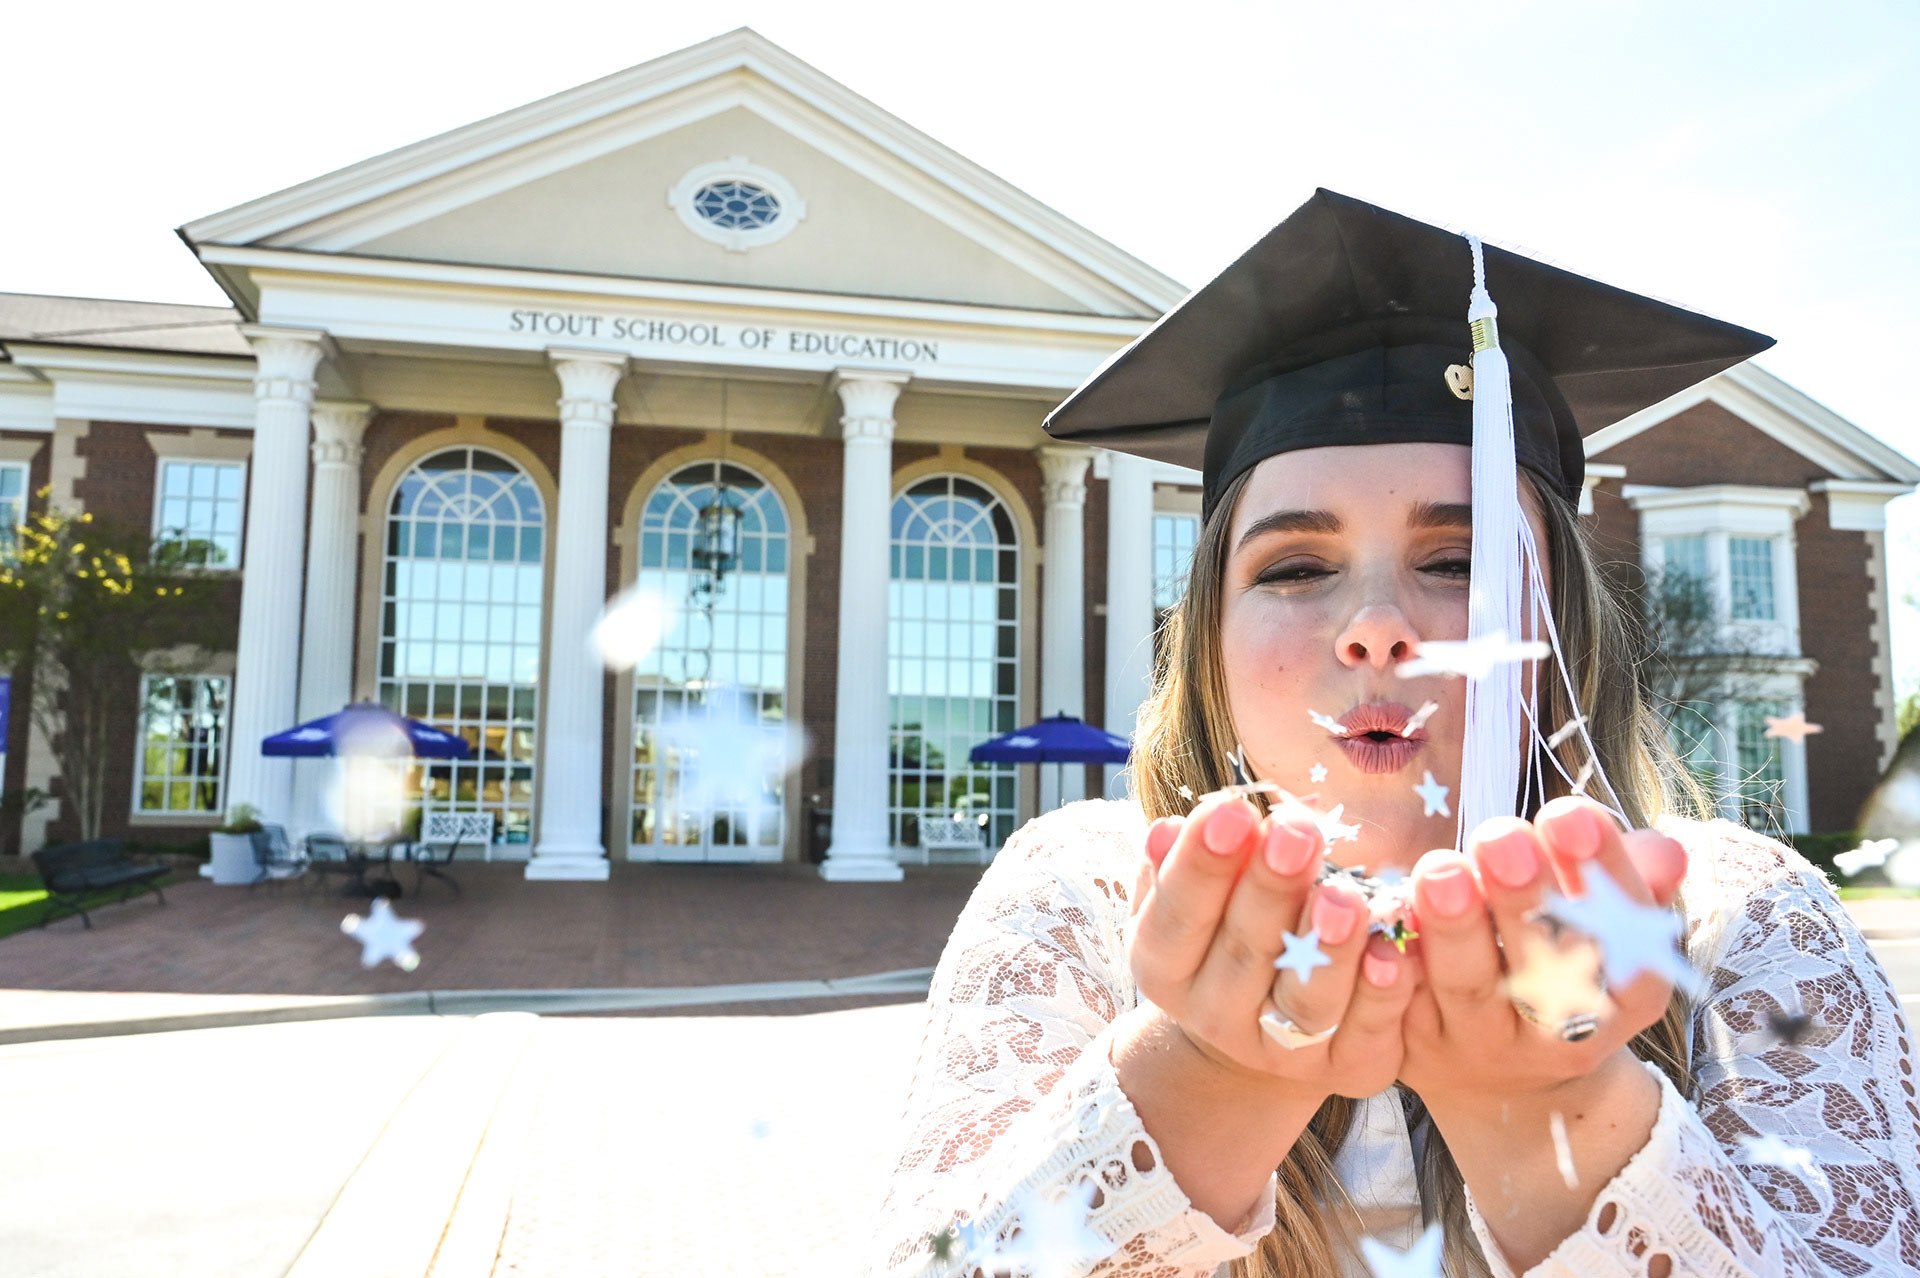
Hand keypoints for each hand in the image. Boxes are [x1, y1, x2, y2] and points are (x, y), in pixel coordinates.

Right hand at [1127, 792, 1419, 1101]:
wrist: (1259, 1021)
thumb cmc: (1225, 926)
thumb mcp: (1189, 894)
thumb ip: (1179, 863)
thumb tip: (1169, 831)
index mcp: (1166, 967)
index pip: (1175, 916)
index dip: (1200, 866)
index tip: (1232, 810)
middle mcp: (1215, 1016)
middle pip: (1244, 953)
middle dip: (1271, 888)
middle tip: (1297, 832)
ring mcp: (1281, 1050)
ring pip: (1306, 1002)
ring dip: (1330, 948)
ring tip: (1347, 896)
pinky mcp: (1345, 1068)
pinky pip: (1367, 1034)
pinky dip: (1383, 995)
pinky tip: (1395, 952)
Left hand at [1396, 796, 1687, 1111]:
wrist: (1508, 1078)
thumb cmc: (1565, 959)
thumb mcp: (1611, 925)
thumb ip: (1626, 880)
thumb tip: (1664, 852)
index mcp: (1624, 994)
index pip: (1625, 936)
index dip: (1601, 876)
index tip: (1569, 814)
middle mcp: (1558, 1031)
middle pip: (1545, 967)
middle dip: (1523, 899)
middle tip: (1500, 837)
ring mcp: (1483, 1043)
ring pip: (1469, 986)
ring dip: (1454, 926)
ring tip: (1442, 870)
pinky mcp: (1416, 1046)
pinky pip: (1401, 1007)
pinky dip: (1392, 962)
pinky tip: (1385, 916)